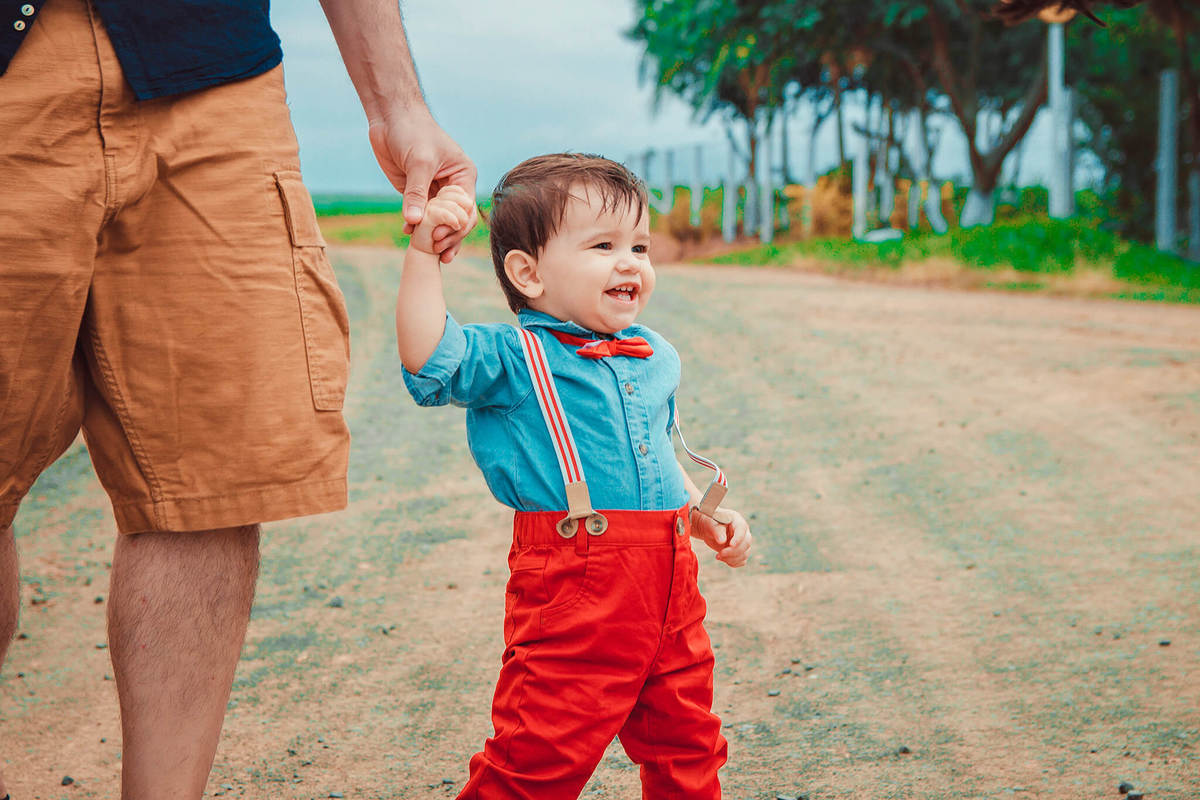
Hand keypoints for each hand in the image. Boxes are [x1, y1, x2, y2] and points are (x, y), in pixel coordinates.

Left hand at [368, 109, 477, 261]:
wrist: (391, 118)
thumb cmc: (412, 131)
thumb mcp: (419, 162)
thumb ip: (417, 192)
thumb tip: (414, 221)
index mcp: (463, 176)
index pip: (466, 208)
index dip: (455, 226)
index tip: (439, 236)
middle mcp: (452, 186)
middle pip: (455, 219)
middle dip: (447, 235)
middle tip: (436, 249)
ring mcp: (434, 191)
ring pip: (438, 220)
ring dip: (433, 236)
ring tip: (428, 252)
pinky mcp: (417, 193)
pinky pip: (420, 215)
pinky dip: (416, 226)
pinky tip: (409, 234)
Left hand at [690, 506, 751, 567]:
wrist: (709, 529)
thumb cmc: (711, 523)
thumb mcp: (711, 524)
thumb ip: (717, 531)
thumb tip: (722, 541)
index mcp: (737, 521)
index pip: (742, 529)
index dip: (738, 538)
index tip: (731, 545)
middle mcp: (744, 532)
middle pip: (746, 544)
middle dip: (733, 551)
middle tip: (720, 554)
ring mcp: (743, 543)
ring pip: (745, 554)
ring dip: (732, 558)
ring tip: (718, 556)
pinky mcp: (740, 552)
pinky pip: (742, 561)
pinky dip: (733, 563)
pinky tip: (723, 559)